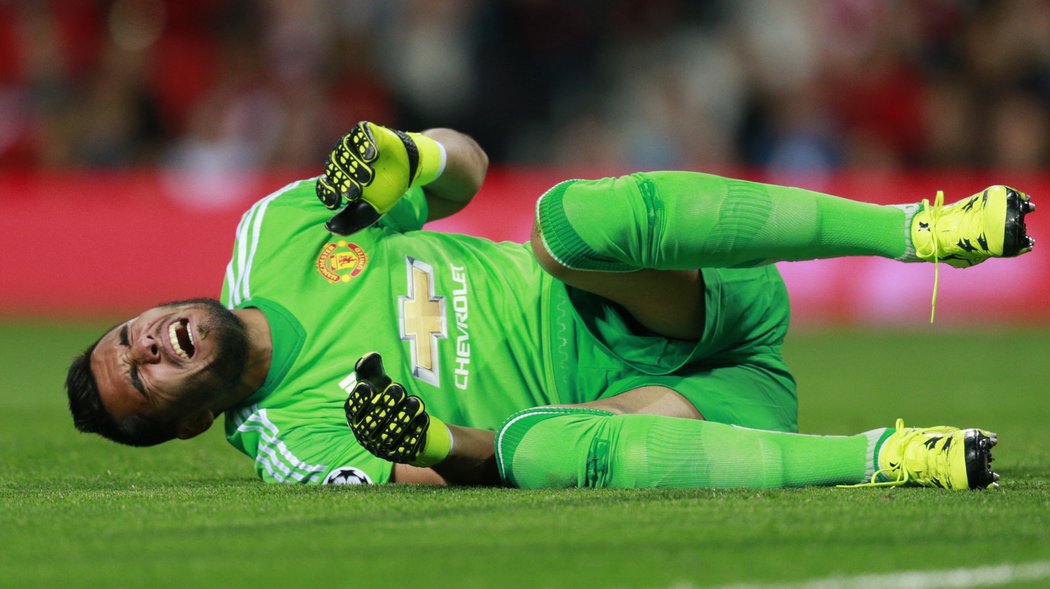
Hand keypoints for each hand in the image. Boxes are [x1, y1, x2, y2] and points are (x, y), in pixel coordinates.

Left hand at [316, 122, 442, 234]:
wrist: (408, 170)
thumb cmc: (386, 190)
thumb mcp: (370, 210)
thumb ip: (351, 221)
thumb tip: (328, 228)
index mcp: (338, 177)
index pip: (324, 184)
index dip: (328, 193)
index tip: (338, 202)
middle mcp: (342, 159)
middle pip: (333, 167)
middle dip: (343, 181)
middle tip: (356, 193)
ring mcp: (353, 144)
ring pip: (344, 149)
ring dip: (354, 164)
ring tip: (369, 176)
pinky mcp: (367, 132)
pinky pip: (360, 132)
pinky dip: (364, 142)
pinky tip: (372, 155)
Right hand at [344, 352, 451, 465]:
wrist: (408, 428)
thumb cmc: (388, 401)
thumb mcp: (380, 385)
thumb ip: (373, 370)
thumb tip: (370, 356)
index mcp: (355, 418)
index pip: (351, 411)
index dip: (358, 400)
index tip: (368, 385)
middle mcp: (365, 436)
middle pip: (371, 424)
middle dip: (385, 405)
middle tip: (398, 388)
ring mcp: (382, 449)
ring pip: (391, 436)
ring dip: (404, 417)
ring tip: (416, 401)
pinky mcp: (400, 456)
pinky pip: (407, 446)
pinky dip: (416, 432)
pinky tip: (424, 417)